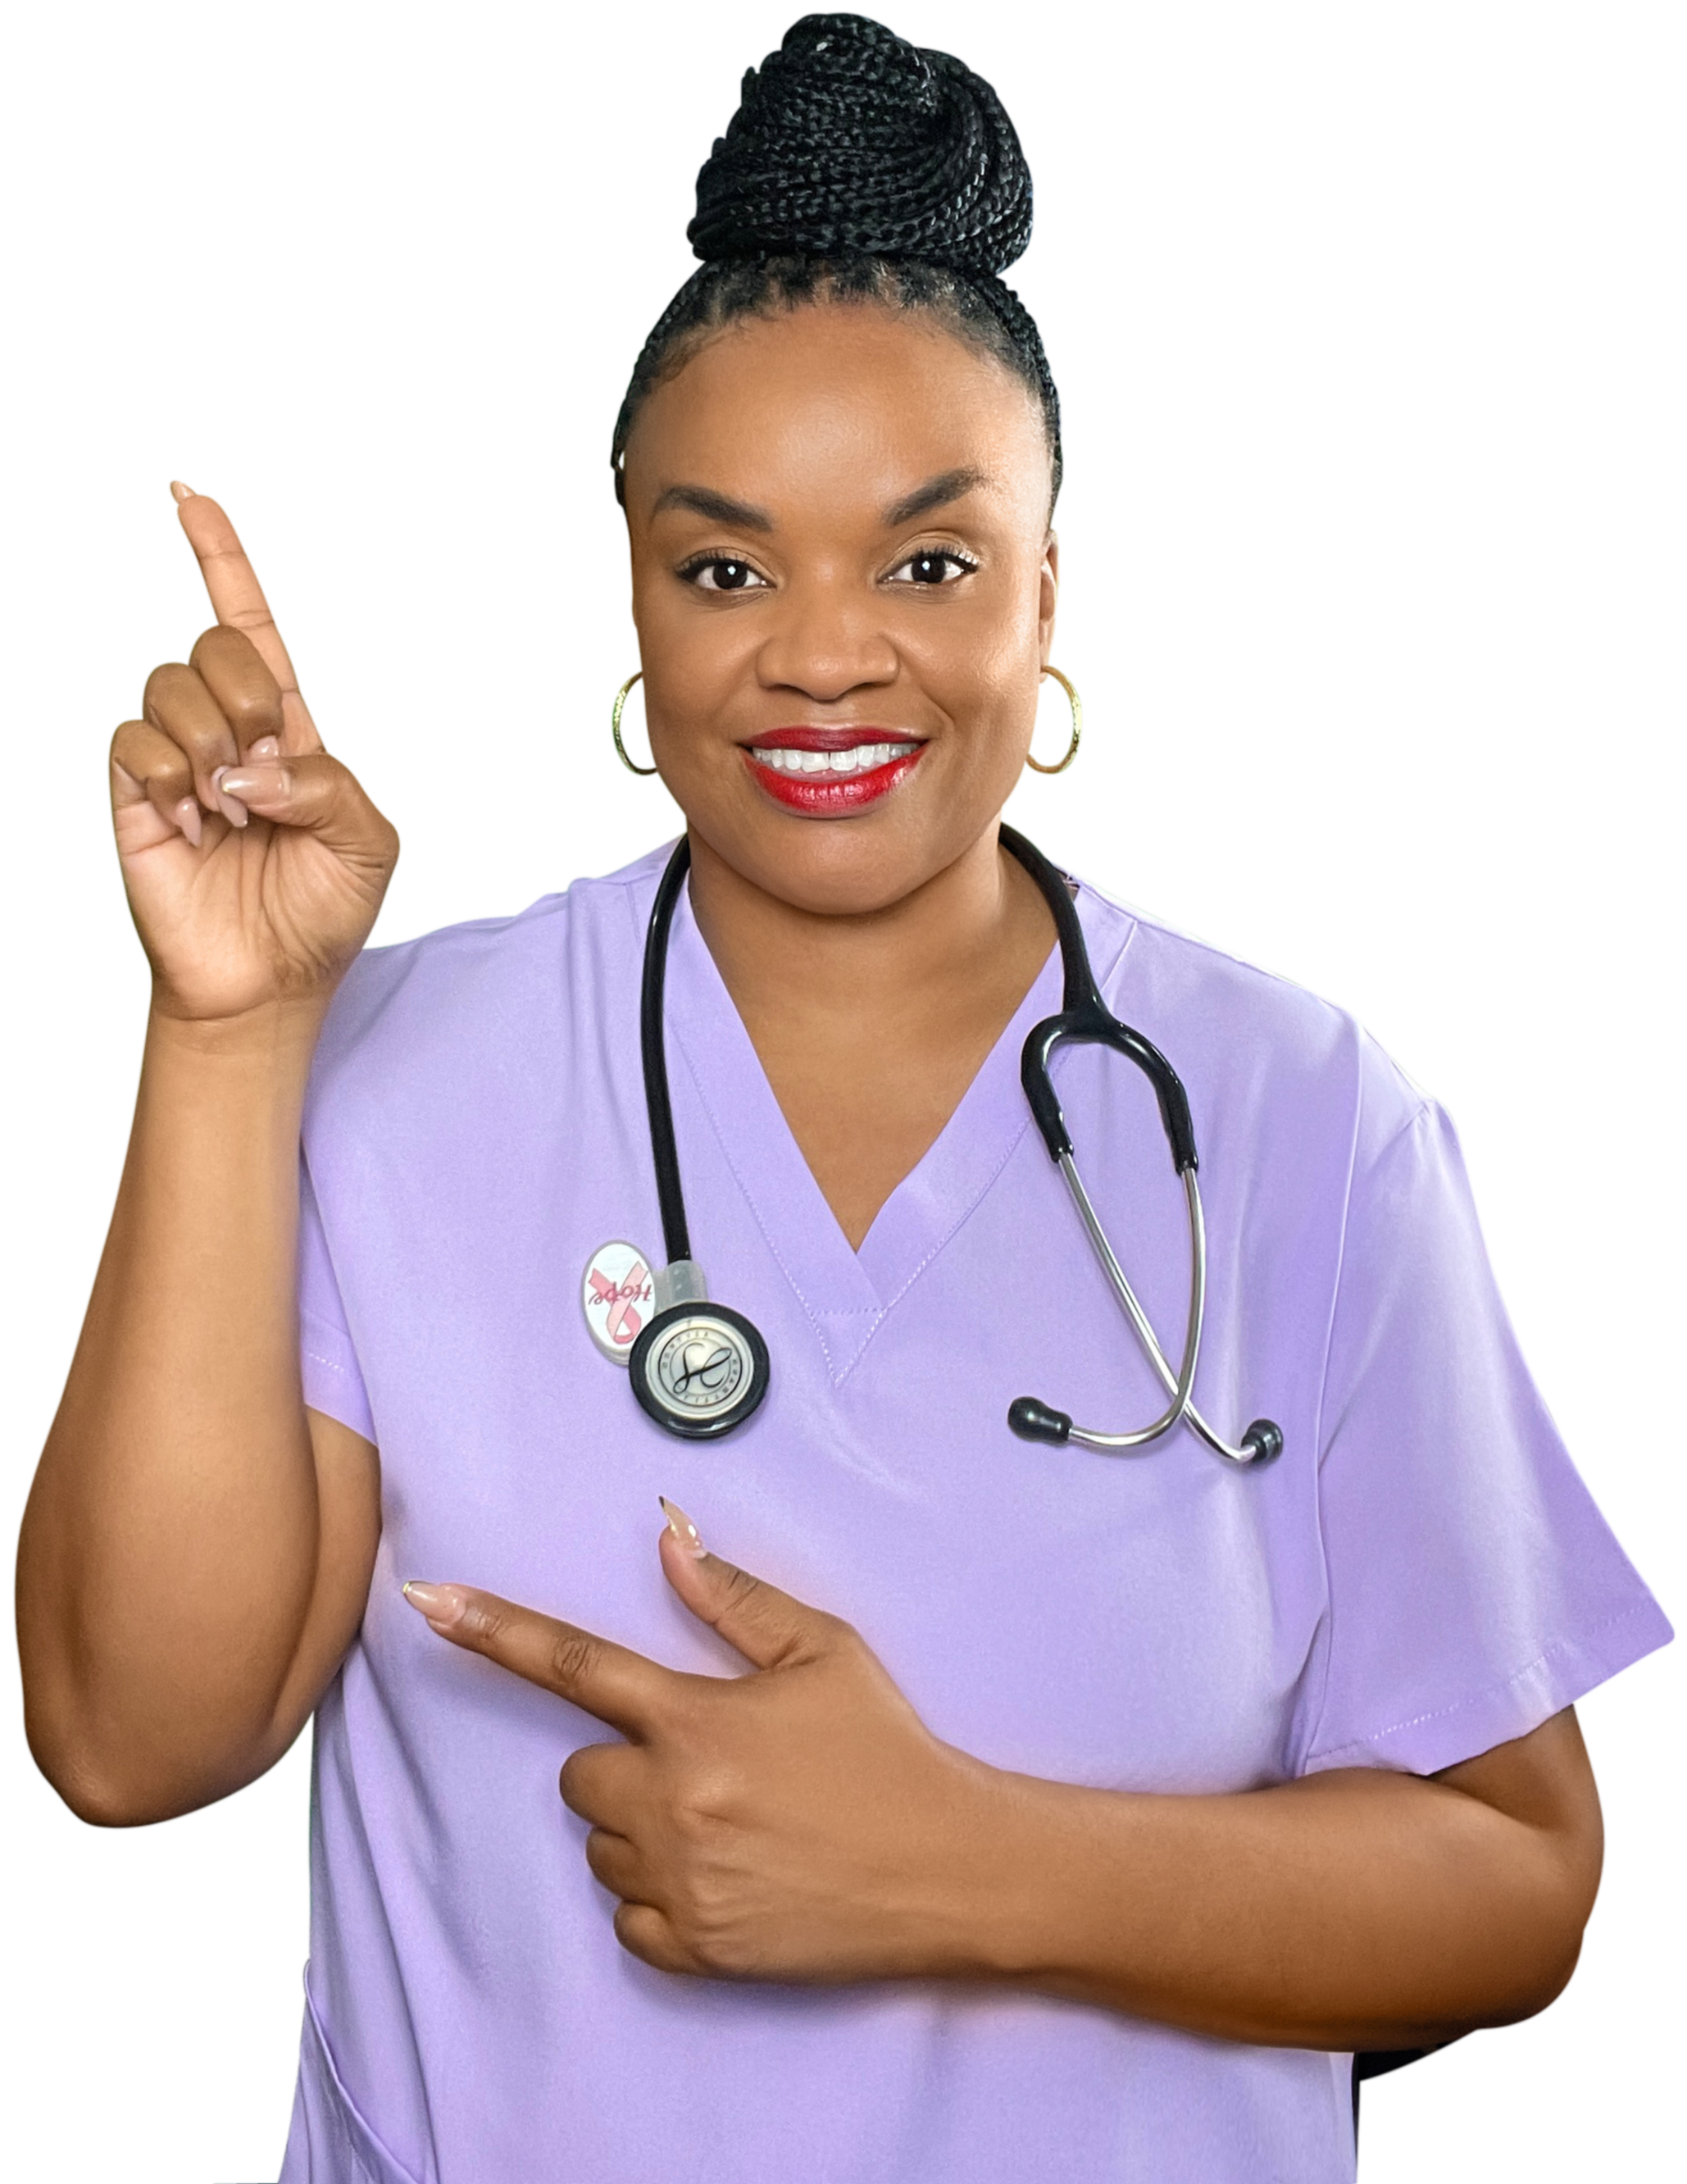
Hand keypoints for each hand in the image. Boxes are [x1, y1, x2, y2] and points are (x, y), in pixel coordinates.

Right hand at [108, 482, 402, 1024]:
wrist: (268, 980)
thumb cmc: (321, 910)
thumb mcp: (368, 842)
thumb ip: (330, 784)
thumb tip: (250, 764)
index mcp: (284, 724)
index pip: (248, 619)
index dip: (218, 554)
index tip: (185, 492)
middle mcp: (222, 726)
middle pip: (214, 642)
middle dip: (250, 702)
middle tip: (264, 778)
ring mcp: (172, 756)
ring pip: (169, 685)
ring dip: (210, 753)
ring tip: (228, 818)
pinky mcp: (131, 792)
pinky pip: (133, 743)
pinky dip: (171, 786)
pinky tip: (191, 831)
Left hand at [403, 1505, 1009, 1986]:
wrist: (950, 1868)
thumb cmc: (885, 1748)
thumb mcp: (825, 1652)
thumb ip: (734, 1599)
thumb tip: (666, 1538)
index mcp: (696, 1718)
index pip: (574, 1663)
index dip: (493, 1628)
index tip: (426, 1601)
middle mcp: (671, 1801)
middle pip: (581, 1774)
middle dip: (628, 1765)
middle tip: (710, 1766)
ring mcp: (677, 1881)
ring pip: (601, 1844)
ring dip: (643, 1830)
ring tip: (733, 1823)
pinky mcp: (692, 1949)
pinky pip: (627, 1916)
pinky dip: (662, 1897)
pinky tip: (730, 1877)